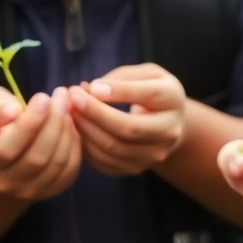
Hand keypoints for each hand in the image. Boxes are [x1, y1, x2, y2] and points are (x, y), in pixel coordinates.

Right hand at [0, 86, 81, 200]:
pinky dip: (74, 145)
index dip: (28, 123)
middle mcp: (3, 183)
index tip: (42, 97)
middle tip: (61, 96)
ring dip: (66, 131)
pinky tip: (70, 124)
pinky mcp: (50, 190)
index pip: (5, 149)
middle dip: (53, 123)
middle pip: (36, 158)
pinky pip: (69, 170)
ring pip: (55, 164)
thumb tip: (14, 111)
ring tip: (66, 106)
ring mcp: (28, 191)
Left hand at [69, 64, 185, 174]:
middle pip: (128, 128)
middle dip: (95, 113)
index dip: (116, 91)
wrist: (166, 123)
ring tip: (70, 111)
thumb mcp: (145, 74)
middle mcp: (169, 132)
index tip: (89, 86)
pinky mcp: (136, 168)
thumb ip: (121, 78)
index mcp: (172, 100)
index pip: (147, 96)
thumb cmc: (149, 90)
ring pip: (114, 148)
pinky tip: (77, 129)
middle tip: (73, 98)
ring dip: (86, 129)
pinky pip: (106, 163)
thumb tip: (92, 90)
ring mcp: (154, 155)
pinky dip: (86, 146)